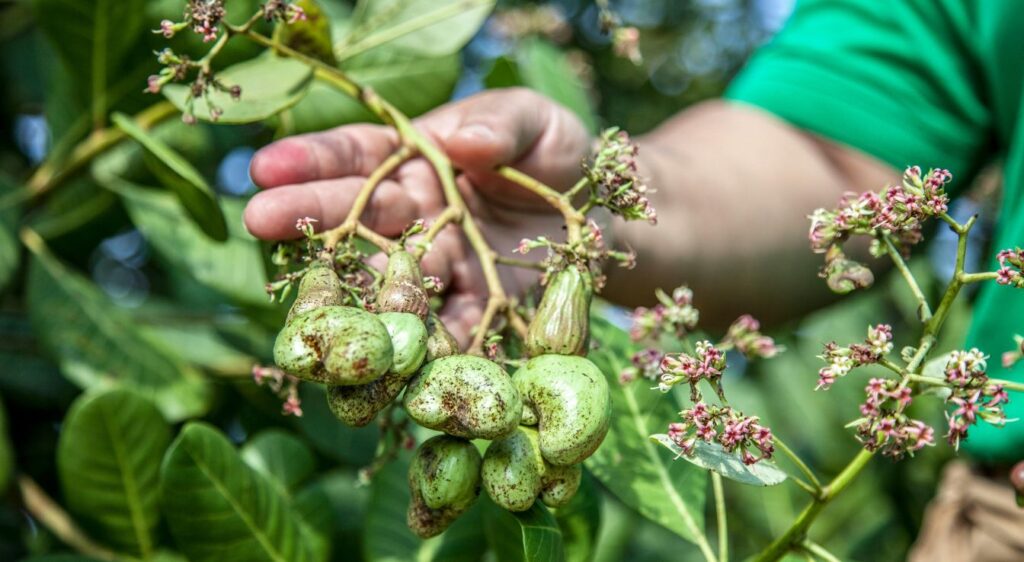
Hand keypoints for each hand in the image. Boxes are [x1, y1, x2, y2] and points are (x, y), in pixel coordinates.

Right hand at [244, 88, 591, 344]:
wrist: (604, 222)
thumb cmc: (557, 158)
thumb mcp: (537, 124)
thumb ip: (501, 125)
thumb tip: (461, 141)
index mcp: (419, 160)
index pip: (359, 155)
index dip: (314, 159)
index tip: (267, 164)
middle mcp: (415, 216)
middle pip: (356, 216)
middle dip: (308, 214)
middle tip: (258, 217)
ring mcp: (436, 268)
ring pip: (381, 281)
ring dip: (345, 291)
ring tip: (306, 297)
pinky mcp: (468, 311)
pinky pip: (436, 331)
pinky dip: (413, 347)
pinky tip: (386, 360)